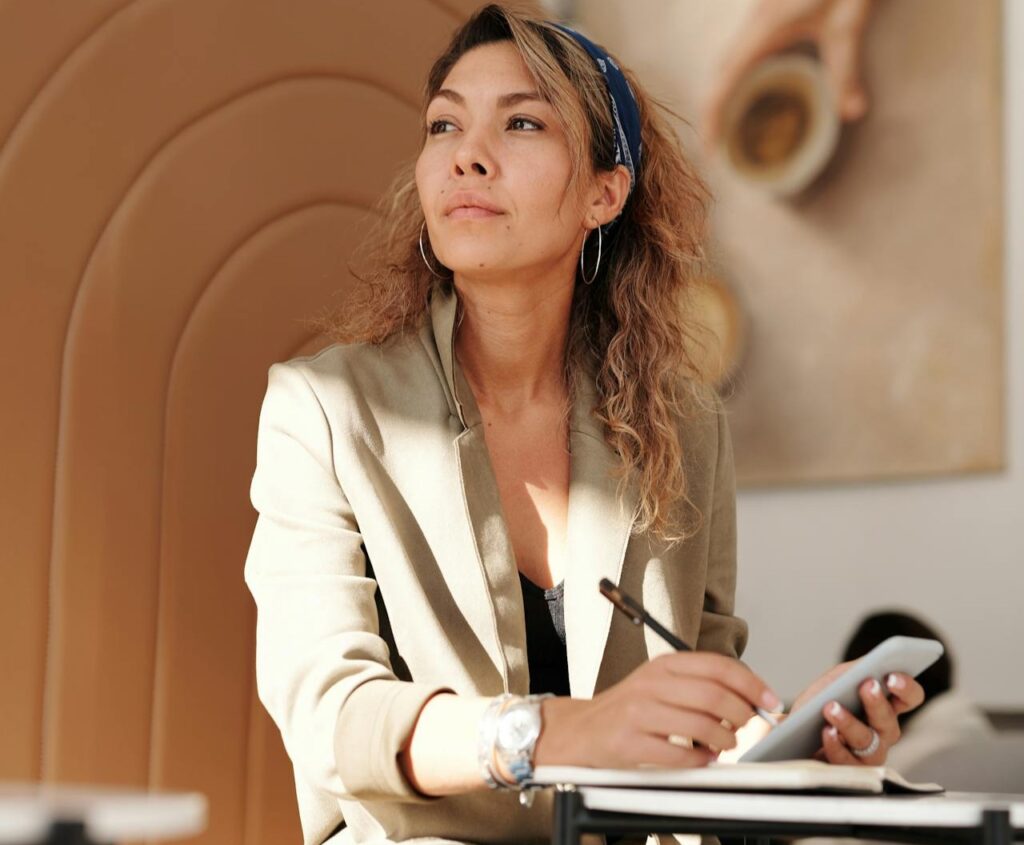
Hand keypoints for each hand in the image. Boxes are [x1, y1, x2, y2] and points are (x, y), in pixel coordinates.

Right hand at [534, 652, 781, 768]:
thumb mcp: (661, 684)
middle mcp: (650, 683)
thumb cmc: (629, 709)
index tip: (770, 701)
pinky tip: (702, 761)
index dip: (751, 684)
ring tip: (725, 746)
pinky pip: (677, 754)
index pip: (718, 666)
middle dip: (742, 715)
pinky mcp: (628, 742)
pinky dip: (698, 761)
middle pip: (713, 695)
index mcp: (664, 664)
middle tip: (747, 727)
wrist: (582, 730)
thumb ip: (699, 686)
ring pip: (699, 725)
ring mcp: (637, 712)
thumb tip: (750, 698)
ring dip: (724, 741)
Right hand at [701, 0, 875, 151]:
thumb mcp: (847, 23)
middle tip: (717, 148)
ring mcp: (759, 17)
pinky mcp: (769, 14)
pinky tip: (749, 92)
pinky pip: (742, 52)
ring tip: (726, 127)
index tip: (712, 150)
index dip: (712, 118)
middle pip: (718, 74)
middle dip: (711, 112)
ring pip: (727, 62)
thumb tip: (852, 114)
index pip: (724, 82)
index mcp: (764, 29)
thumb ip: (846, 69)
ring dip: (721, 95)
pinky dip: (736, 79)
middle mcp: (755, 24)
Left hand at [791, 661, 924, 764]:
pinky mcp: (849, 769)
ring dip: (849, 722)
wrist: (796, 735)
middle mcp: (883, 733)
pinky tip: (826, 731)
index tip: (892, 676)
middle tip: (866, 686)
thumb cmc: (821, 704)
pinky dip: (834, 743)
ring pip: (866, 741)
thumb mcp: (836, 681)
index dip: (906, 688)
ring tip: (831, 707)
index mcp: (886, 707)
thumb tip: (867, 664)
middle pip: (888, 721)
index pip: (910, 698)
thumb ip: (853, 672)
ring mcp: (868, 754)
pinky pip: (846, 760)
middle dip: (877, 703)